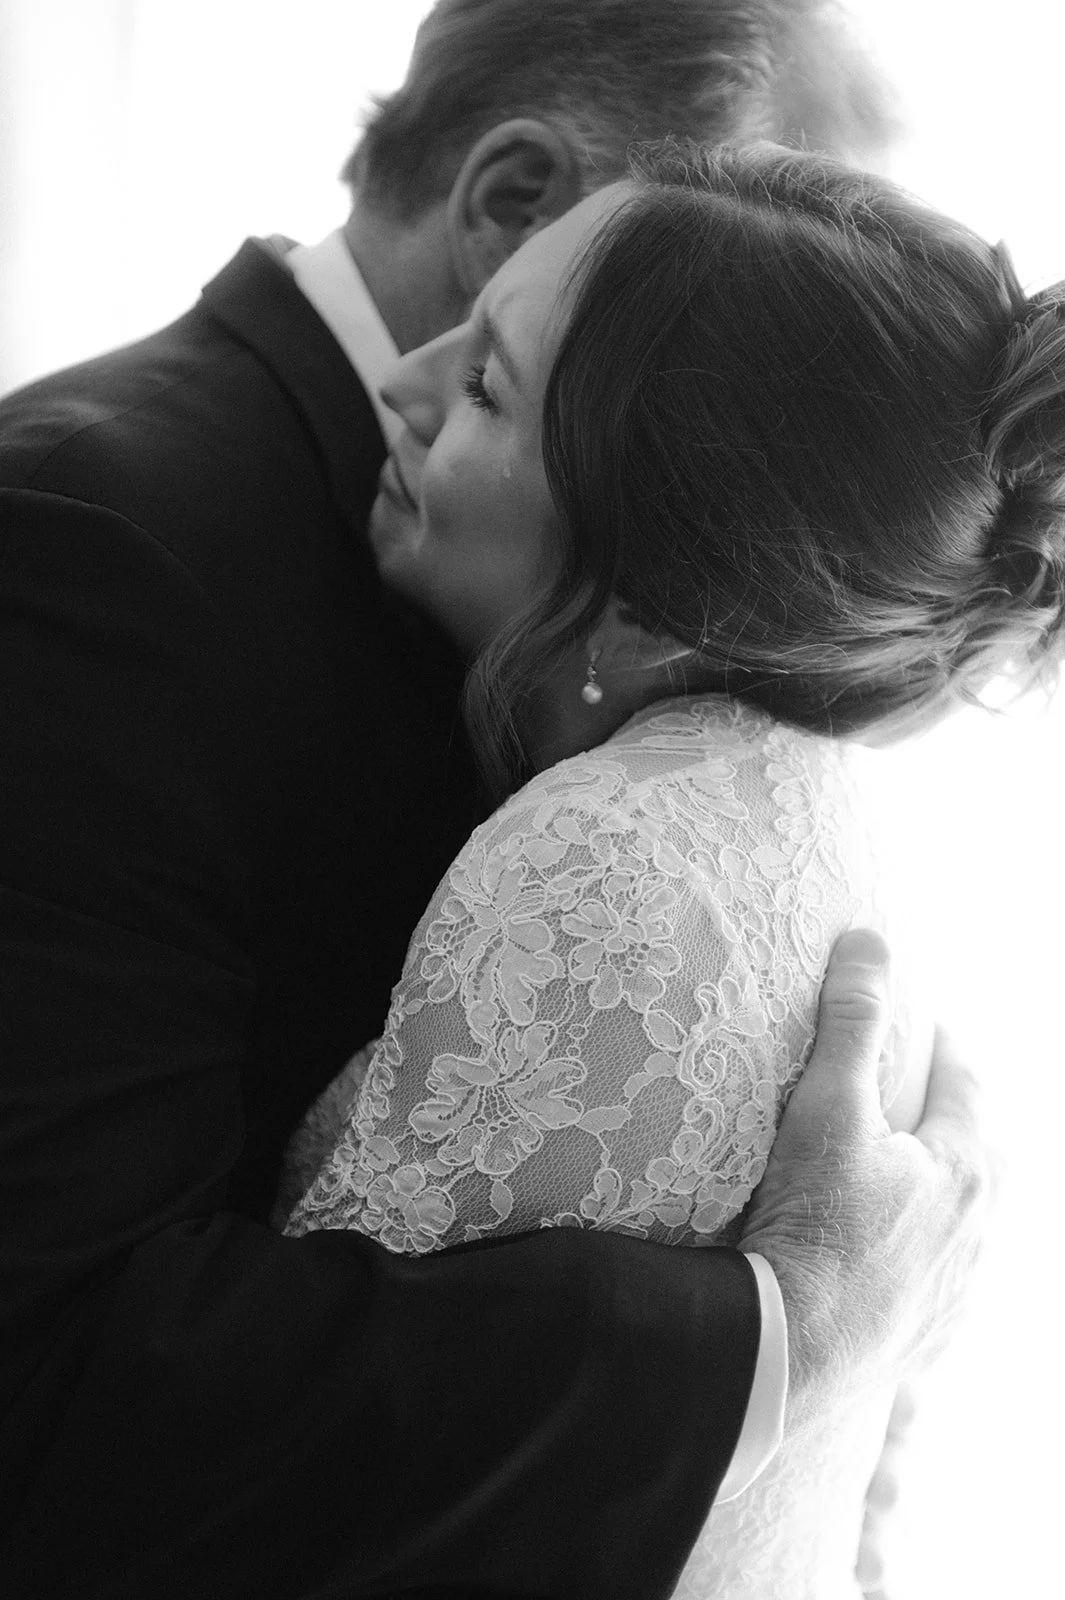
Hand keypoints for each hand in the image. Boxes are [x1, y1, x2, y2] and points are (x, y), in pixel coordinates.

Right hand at [739, 929, 992, 1430]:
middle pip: (976, 1153)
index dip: (939, 1044)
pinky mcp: (928, 1339)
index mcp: (965, 1168)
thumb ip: (852, 1022)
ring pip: (964, 1224)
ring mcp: (957, 1291)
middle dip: (948, 1118)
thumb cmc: (812, 1224)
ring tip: (898, 1173)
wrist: (789, 1354)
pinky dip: (922, 1260)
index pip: (964, 1082)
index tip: (918, 1022)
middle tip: (910, 1091)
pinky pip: (939, 1286)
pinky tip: (891, 1260)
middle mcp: (979, 1231)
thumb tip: (870, 941)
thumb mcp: (827, 1108)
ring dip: (939, 1192)